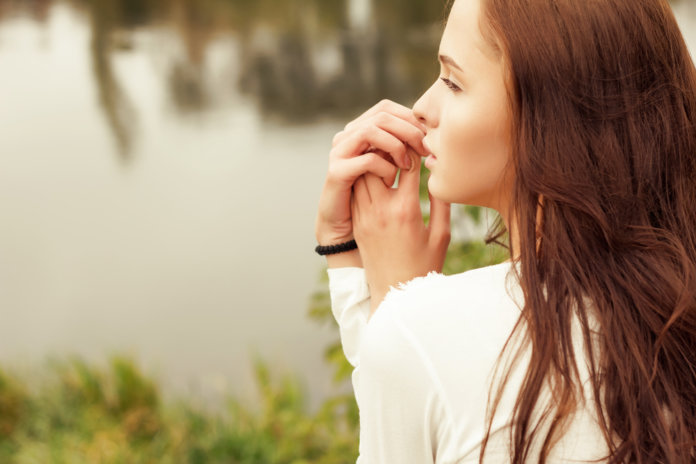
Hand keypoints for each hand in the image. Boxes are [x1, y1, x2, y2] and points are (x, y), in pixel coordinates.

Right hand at [315, 100, 427, 252]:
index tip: (428, 136)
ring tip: (407, 165)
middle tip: (424, 149)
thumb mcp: (387, 171)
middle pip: (380, 115)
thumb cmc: (370, 202)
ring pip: (370, 131)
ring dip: (396, 145)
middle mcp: (347, 138)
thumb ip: (398, 151)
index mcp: (360, 134)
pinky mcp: (337, 174)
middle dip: (408, 129)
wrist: (344, 230)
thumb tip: (428, 137)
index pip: (386, 108)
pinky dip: (384, 167)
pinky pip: (366, 160)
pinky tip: (392, 181)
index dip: (409, 117)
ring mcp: (339, 154)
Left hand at [351, 148, 450, 312]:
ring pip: (361, 173)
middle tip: (400, 139)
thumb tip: (439, 176)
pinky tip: (375, 171)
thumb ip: (441, 204)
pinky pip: (355, 190)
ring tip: (387, 151)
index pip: (407, 164)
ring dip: (373, 160)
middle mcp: (381, 210)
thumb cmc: (423, 267)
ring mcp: (364, 216)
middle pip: (377, 162)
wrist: (394, 296)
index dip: (415, 147)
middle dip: (389, 146)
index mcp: (405, 210)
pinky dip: (364, 176)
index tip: (422, 141)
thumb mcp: (441, 236)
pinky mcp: (357, 222)